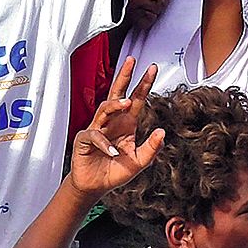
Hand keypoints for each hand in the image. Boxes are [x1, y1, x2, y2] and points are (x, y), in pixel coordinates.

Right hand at [70, 59, 165, 196]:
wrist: (95, 186)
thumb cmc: (115, 171)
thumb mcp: (139, 162)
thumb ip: (151, 149)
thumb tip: (162, 132)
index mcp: (127, 124)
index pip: (137, 100)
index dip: (144, 84)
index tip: (152, 68)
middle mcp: (112, 122)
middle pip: (117, 93)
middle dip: (124, 76)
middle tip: (131, 60)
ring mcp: (97, 129)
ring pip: (105, 108)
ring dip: (116, 105)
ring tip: (127, 102)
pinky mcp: (84, 139)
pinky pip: (94, 135)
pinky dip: (104, 143)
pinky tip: (113, 152)